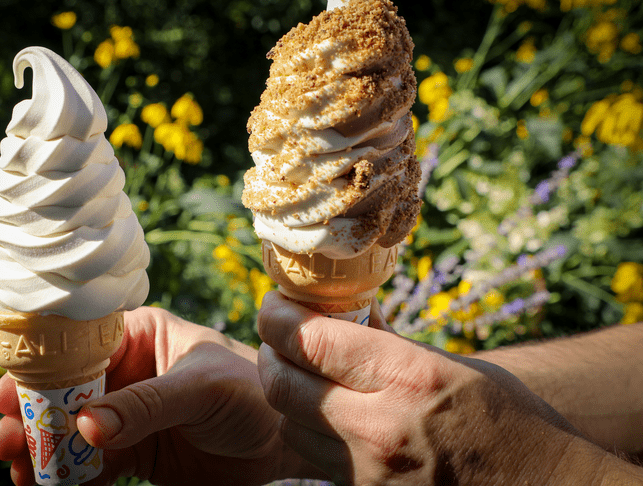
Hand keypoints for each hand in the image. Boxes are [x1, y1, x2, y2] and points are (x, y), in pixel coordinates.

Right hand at [0, 305, 311, 485]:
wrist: (285, 443)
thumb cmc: (251, 392)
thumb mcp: (201, 389)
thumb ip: (146, 405)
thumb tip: (85, 425)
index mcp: (142, 336)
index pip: (81, 346)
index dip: (43, 368)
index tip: (10, 393)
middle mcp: (130, 372)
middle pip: (67, 391)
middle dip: (35, 413)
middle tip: (8, 438)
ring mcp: (130, 416)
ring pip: (74, 431)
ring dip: (45, 448)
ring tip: (20, 468)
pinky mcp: (136, 454)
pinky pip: (94, 465)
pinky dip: (71, 476)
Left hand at [257, 291, 604, 485]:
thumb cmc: (505, 418)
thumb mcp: (450, 365)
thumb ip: (389, 341)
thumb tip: (344, 311)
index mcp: (407, 375)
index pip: (310, 340)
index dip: (277, 317)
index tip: (274, 305)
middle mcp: (380, 425)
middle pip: (282, 385)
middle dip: (269, 354)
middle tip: (276, 337)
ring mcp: (369, 470)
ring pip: (288, 424)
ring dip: (284, 394)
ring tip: (298, 373)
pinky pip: (313, 457)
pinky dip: (307, 429)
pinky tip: (322, 412)